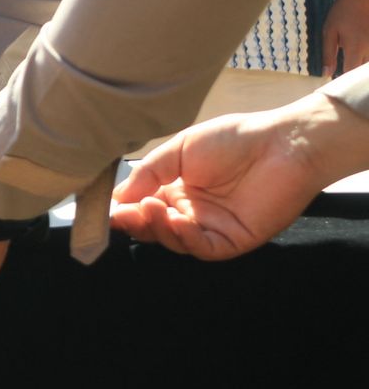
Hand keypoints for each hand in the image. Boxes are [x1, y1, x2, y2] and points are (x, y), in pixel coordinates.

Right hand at [110, 92, 368, 259]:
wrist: (282, 144)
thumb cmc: (233, 139)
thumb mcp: (179, 150)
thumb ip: (149, 173)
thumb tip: (118, 196)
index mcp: (176, 189)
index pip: (143, 207)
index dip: (124, 210)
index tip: (106, 208)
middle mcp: (191, 211)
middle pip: (154, 228)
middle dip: (135, 223)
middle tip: (122, 215)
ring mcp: (212, 227)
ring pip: (175, 241)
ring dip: (158, 229)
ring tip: (150, 209)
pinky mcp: (234, 240)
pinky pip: (203, 248)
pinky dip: (186, 238)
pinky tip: (178, 220)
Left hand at [324, 0, 368, 75]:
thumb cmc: (342, 13)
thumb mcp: (329, 31)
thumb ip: (328, 54)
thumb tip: (327, 73)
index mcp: (355, 48)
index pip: (350, 71)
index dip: (343, 78)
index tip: (336, 78)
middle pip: (362, 70)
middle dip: (353, 73)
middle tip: (344, 69)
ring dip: (361, 64)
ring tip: (352, 58)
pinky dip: (367, 57)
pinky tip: (360, 53)